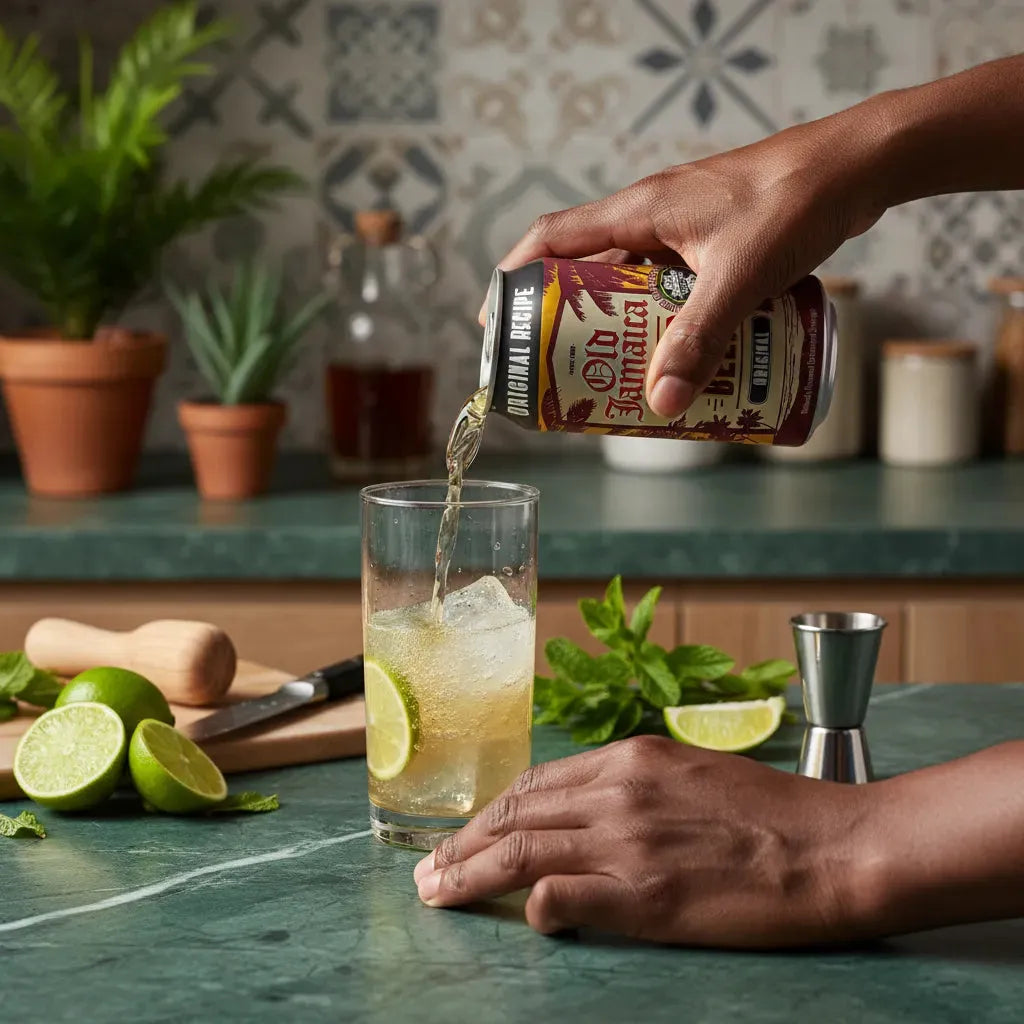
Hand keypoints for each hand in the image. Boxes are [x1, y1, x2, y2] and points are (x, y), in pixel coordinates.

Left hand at [413, 735, 871, 947]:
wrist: (833, 847)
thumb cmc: (773, 811)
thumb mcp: (692, 772)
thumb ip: (634, 785)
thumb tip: (585, 809)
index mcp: (631, 758)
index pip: (535, 783)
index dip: (492, 812)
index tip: (467, 834)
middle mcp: (619, 792)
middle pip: (516, 815)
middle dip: (463, 844)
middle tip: (428, 871)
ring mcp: (628, 842)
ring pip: (522, 852)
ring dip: (470, 874)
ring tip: (439, 895)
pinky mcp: (645, 897)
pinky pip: (562, 897)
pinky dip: (532, 905)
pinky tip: (522, 917)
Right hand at [489, 116, 888, 418]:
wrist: (857, 166)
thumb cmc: (795, 203)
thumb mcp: (739, 279)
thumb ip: (699, 341)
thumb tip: (662, 405)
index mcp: (640, 209)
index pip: (553, 238)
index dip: (516, 278)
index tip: (499, 322)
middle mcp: (653, 215)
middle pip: (587, 267)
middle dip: (570, 318)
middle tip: (562, 367)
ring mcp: (684, 227)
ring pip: (631, 280)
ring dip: (621, 323)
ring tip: (617, 372)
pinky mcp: (714, 240)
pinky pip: (670, 285)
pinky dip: (664, 318)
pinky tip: (681, 353)